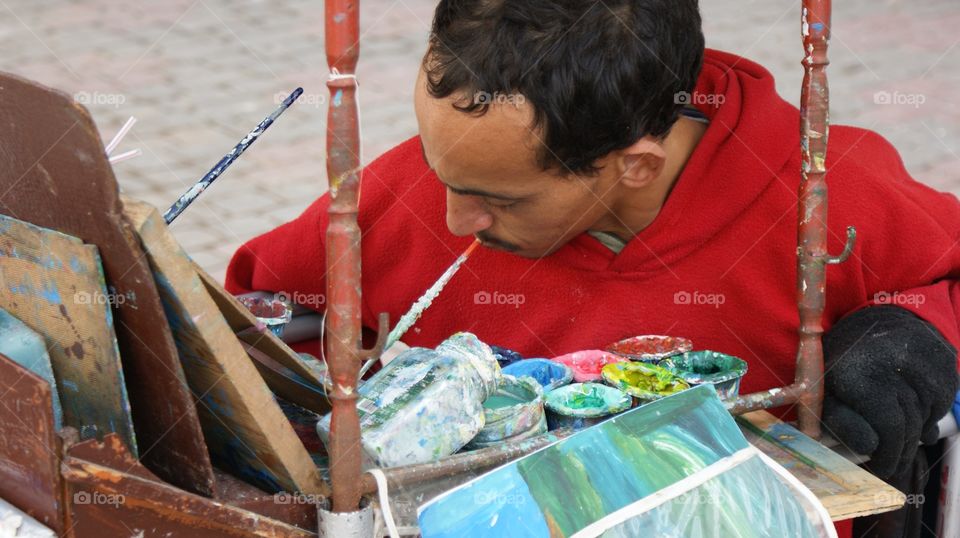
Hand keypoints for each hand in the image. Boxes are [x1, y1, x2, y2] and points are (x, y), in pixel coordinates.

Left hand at [822, 305, 958, 478]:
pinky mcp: (944, 364)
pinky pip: (939, 406)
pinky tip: (911, 411)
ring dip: (912, 435)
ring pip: (924, 420)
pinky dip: (927, 417)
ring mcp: (925, 364)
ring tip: (897, 439)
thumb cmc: (846, 358)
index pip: (887, 428)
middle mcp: (895, 364)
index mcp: (858, 371)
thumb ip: (837, 418)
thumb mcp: (826, 384)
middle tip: (891, 465)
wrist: (880, 317)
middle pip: (906, 428)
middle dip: (898, 452)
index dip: (886, 456)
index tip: (881, 468)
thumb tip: (864, 450)